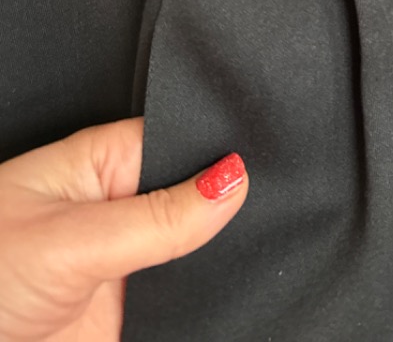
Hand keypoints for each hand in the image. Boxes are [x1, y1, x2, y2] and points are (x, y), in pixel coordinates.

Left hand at [0, 116, 248, 341]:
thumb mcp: (74, 240)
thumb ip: (158, 217)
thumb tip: (233, 179)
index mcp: (102, 160)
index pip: (181, 136)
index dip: (220, 146)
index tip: (266, 155)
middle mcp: (118, 203)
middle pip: (195, 191)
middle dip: (224, 200)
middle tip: (262, 206)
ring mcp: (126, 258)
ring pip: (197, 245)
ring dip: (217, 250)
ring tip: (240, 249)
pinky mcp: (131, 309)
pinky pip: (185, 295)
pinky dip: (205, 294)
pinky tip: (223, 287)